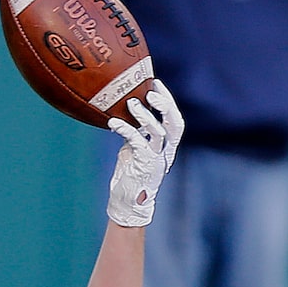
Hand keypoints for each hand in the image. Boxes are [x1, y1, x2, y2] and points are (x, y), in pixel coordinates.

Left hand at [106, 81, 183, 226]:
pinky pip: (137, 141)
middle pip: (175, 123)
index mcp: (165, 147)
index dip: (168, 101)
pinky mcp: (143, 164)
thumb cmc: (129, 176)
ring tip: (132, 103)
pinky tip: (112, 123)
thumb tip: (122, 112)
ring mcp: (156, 159)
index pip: (173, 120)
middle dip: (166, 104)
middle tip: (152, 89)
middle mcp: (165, 152)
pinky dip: (125, 129)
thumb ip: (136, 133)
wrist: (126, 203)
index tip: (156, 83)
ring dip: (144, 115)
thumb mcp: (133, 150)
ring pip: (158, 131)